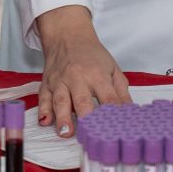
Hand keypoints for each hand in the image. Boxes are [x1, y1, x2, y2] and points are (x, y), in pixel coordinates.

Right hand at [35, 6, 129, 137]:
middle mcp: (77, 78)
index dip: (113, 113)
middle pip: (82, 100)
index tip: (116, 129)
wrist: (67, 36)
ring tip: (66, 132)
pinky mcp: (46, 84)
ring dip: (62, 117)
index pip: (108, 97)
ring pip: (60, 101)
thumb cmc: (91, 55)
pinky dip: (42, 110)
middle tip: (90, 135)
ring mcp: (60, 82)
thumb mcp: (112, 69)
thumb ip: (121, 92)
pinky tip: (44, 122)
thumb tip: (130, 113)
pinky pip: (43, 98)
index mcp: (97, 75)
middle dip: (86, 117)